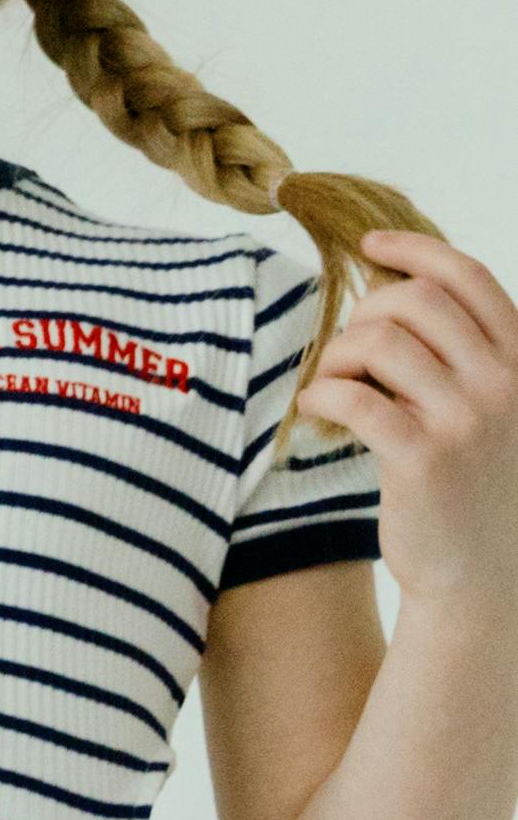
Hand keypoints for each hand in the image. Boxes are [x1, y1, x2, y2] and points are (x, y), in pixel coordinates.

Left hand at [306, 232, 517, 608]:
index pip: (469, 277)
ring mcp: (469, 419)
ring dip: (338, 357)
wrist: (483, 574)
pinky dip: (321, 394)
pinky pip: (352, 395)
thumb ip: (459, 353)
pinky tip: (320, 411)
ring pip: (378, 343)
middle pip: (414, 301)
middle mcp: (506, 383)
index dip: (415, 249)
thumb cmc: (473, 483)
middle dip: (365, 314)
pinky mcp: (425, 457)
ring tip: (335, 388)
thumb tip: (389, 289)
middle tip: (349, 352)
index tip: (370, 245)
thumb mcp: (487, 406)